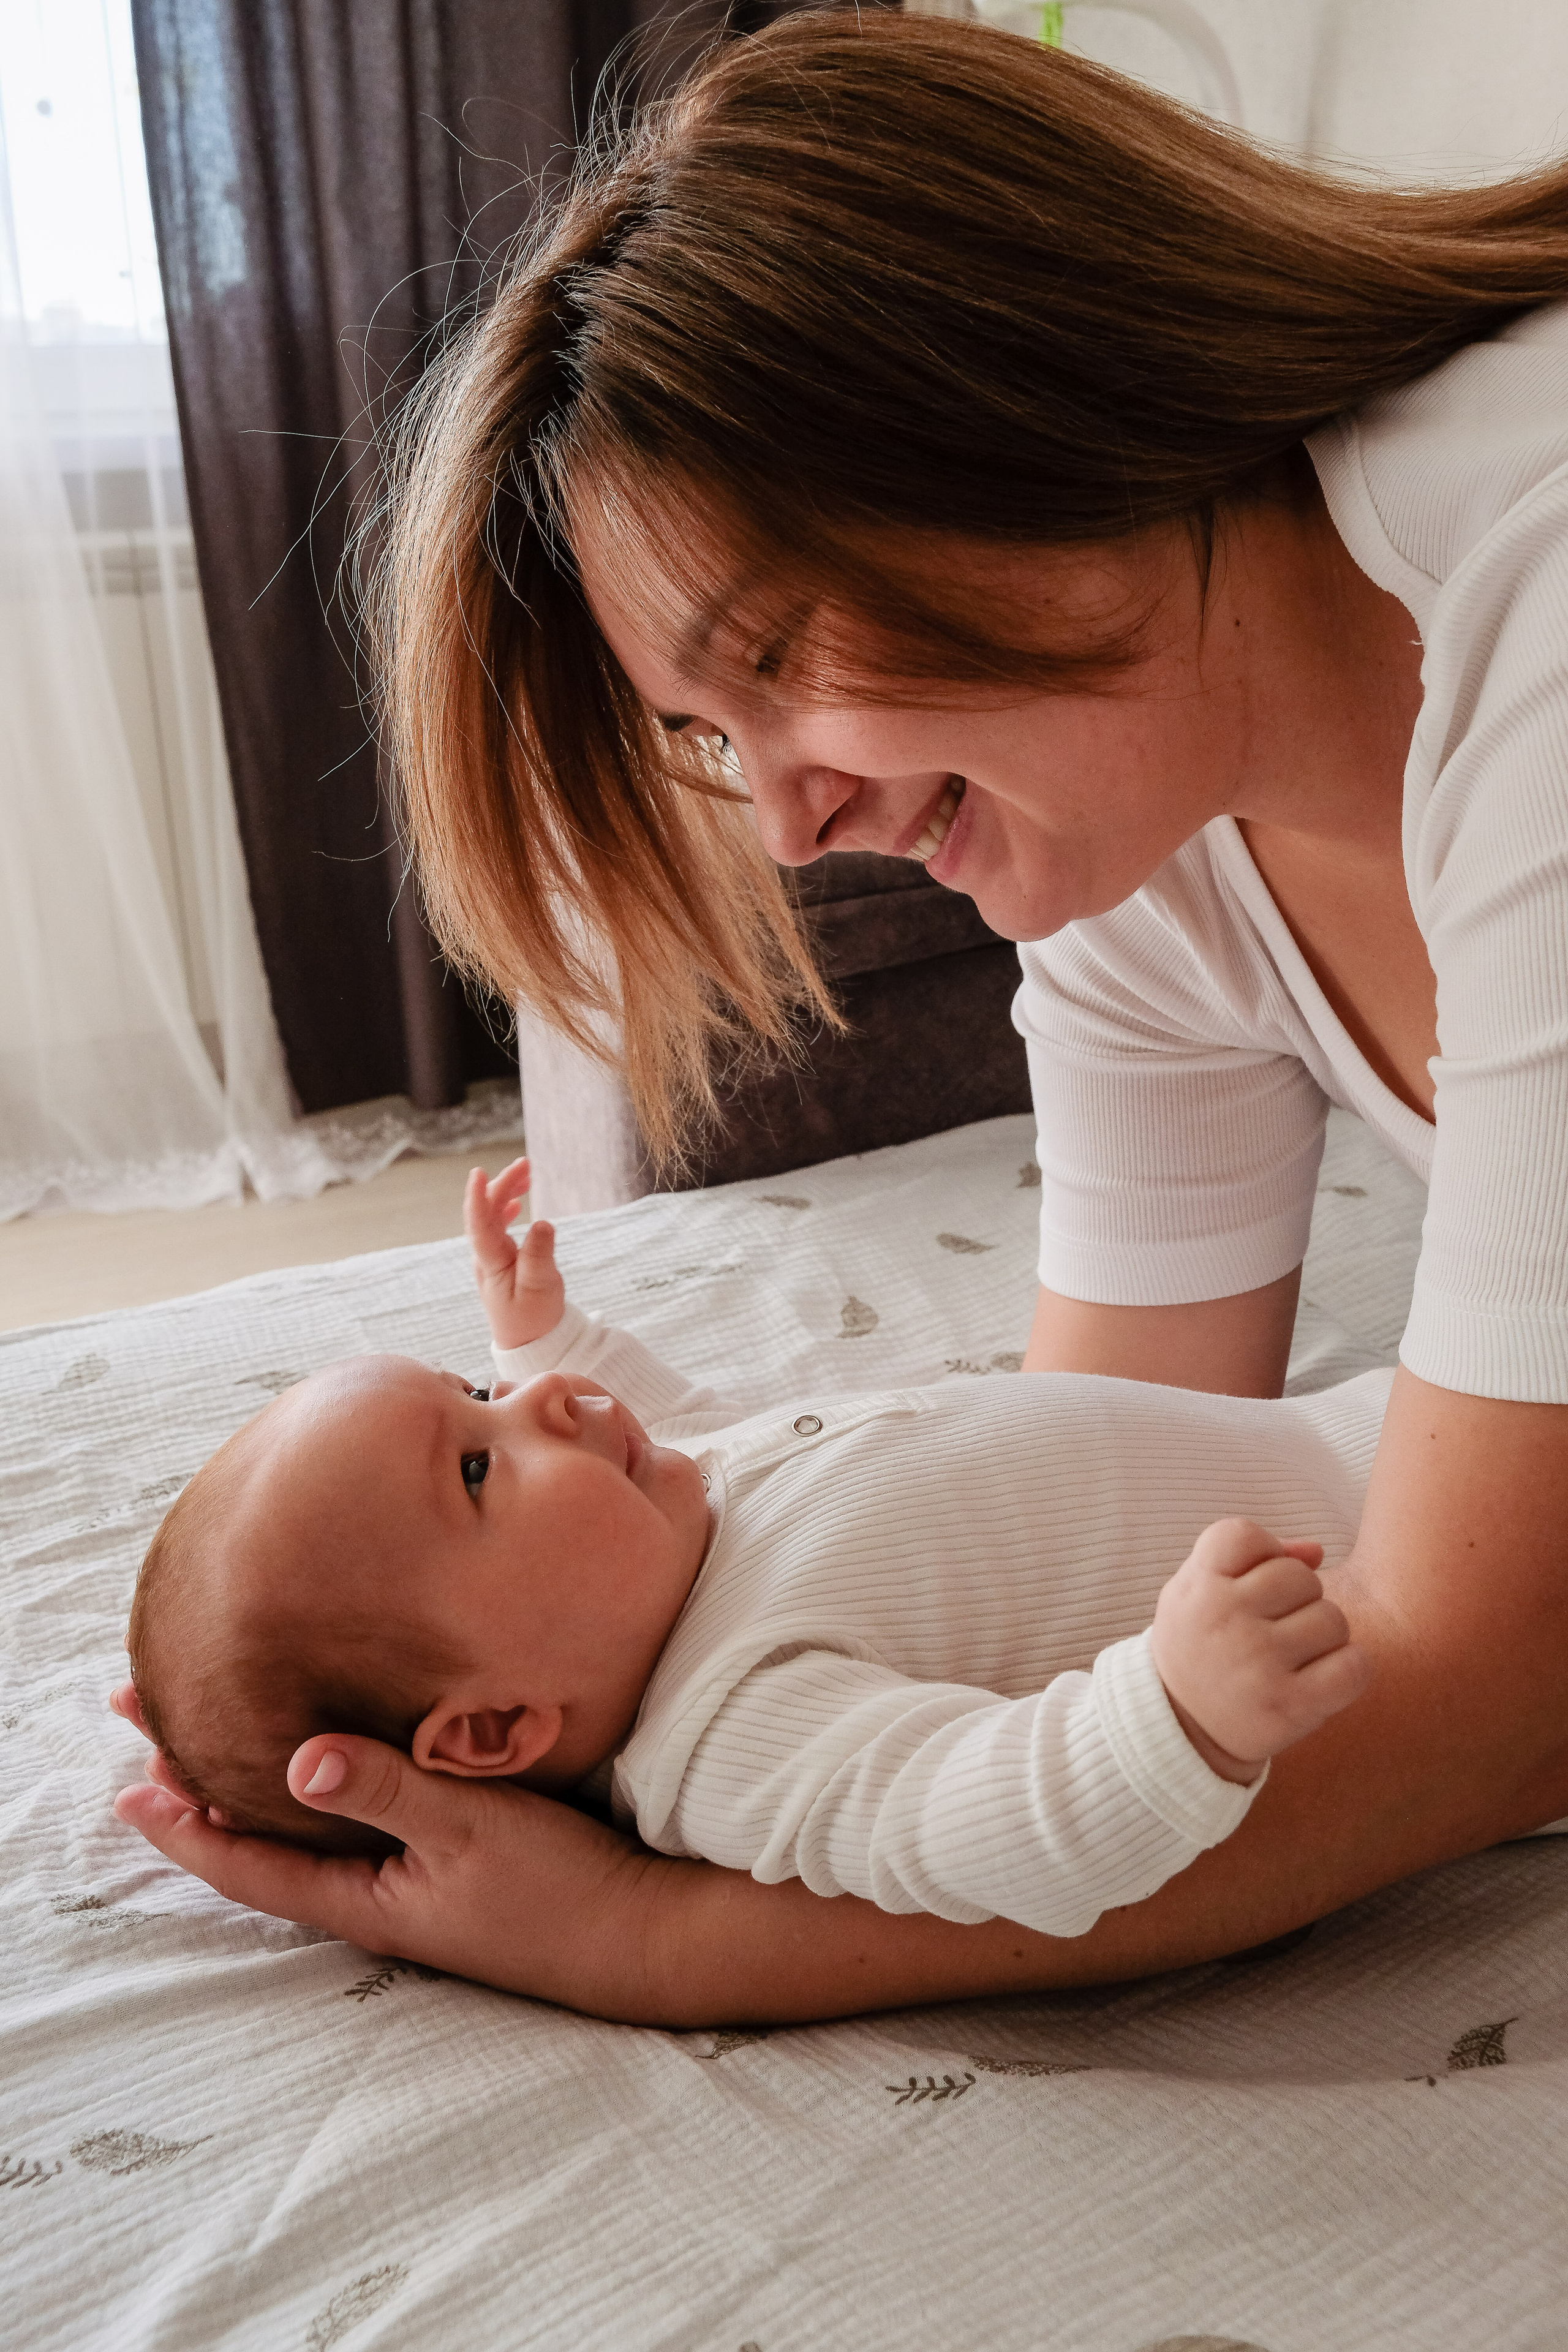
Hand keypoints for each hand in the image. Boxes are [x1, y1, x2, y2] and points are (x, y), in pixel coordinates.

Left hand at [110, 1688, 663, 2015]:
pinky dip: (313, 1792)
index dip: (180, 1826)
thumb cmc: (560, 1890)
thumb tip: (294, 1761)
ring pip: (304, 1835)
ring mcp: (409, 1886)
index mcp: (363, 1899)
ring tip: (209, 1736)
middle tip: (149, 1719)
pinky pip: (353, 1830)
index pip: (244, 1866)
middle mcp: (373, 1897)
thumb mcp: (471, 1828)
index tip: (126, 1780)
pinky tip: (316, 1759)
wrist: (643, 1936)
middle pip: (261, 1844)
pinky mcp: (445, 1867)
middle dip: (199, 1788)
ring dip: (250, 1786)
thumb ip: (385, 1789)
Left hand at [464, 1157, 565, 1349]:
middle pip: (485, 1213)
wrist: (530, 1344)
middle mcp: (486, 1258)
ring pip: (491, 1218)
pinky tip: (517, 1204)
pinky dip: (506, 1210)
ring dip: (505, 1194)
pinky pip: (497, 1229)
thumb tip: (541, 1222)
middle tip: (526, 1165)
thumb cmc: (535, 1319)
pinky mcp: (501, 1263)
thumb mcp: (541, 1289)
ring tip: (526, 1174)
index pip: (478, 1224)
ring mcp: (492, 1259)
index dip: (478, 1197)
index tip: (479, 1173)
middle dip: (502, 1185)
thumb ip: (540, 1256)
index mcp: (492, 1263)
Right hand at [1151, 1517, 1371, 1782]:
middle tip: (1274, 1626)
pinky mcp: (1290, 1705)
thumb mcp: (1197, 1590)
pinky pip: (1354, 1666)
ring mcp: (1259, 1664)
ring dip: (1323, 1636)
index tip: (1250, 1582)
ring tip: (1294, 1655)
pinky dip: (1348, 1669)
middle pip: (1302, 1577)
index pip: (1245, 1535)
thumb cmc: (1199, 1645)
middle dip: (1299, 1598)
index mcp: (1199, 1588)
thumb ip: (1248, 1557)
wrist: (1179, 1729)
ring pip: (1333, 1620)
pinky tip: (1323, 1677)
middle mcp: (1226, 1621)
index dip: (1262, 1553)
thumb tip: (1317, 1551)